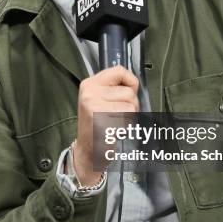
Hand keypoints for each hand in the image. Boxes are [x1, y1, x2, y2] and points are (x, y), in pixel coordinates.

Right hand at [75, 66, 138, 185]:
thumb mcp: (98, 99)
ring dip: (129, 117)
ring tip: (116, 122)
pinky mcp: (102, 122)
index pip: (119, 70)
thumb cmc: (97, 124)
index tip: (128, 93)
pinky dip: (126, 127)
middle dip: (131, 105)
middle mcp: (90, 93)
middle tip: (118, 115)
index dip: (131, 81)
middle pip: (129, 92)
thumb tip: (134, 83)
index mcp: (89, 84)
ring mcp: (94, 107)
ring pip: (131, 106)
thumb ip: (113, 88)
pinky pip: (127, 120)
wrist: (88, 150)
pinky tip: (114, 130)